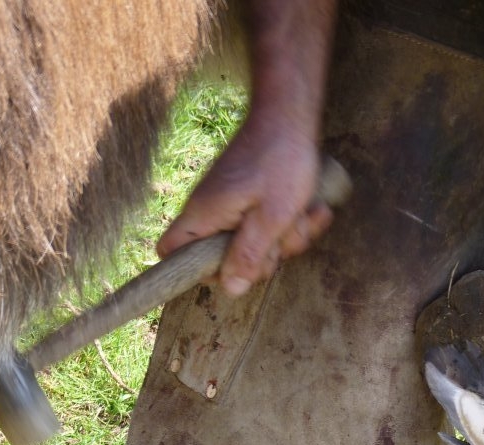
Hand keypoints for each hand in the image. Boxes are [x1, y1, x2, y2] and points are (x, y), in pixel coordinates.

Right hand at [157, 115, 333, 296]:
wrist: (291, 116)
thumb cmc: (280, 160)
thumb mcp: (271, 217)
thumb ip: (250, 255)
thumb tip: (231, 289)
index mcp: (204, 215)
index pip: (171, 253)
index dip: (196, 271)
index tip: (233, 268)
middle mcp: (211, 213)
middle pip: (225, 260)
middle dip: (263, 257)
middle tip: (283, 233)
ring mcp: (231, 208)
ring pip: (255, 247)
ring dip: (287, 238)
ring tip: (302, 212)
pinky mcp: (251, 203)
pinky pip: (269, 230)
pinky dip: (292, 223)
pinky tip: (312, 210)